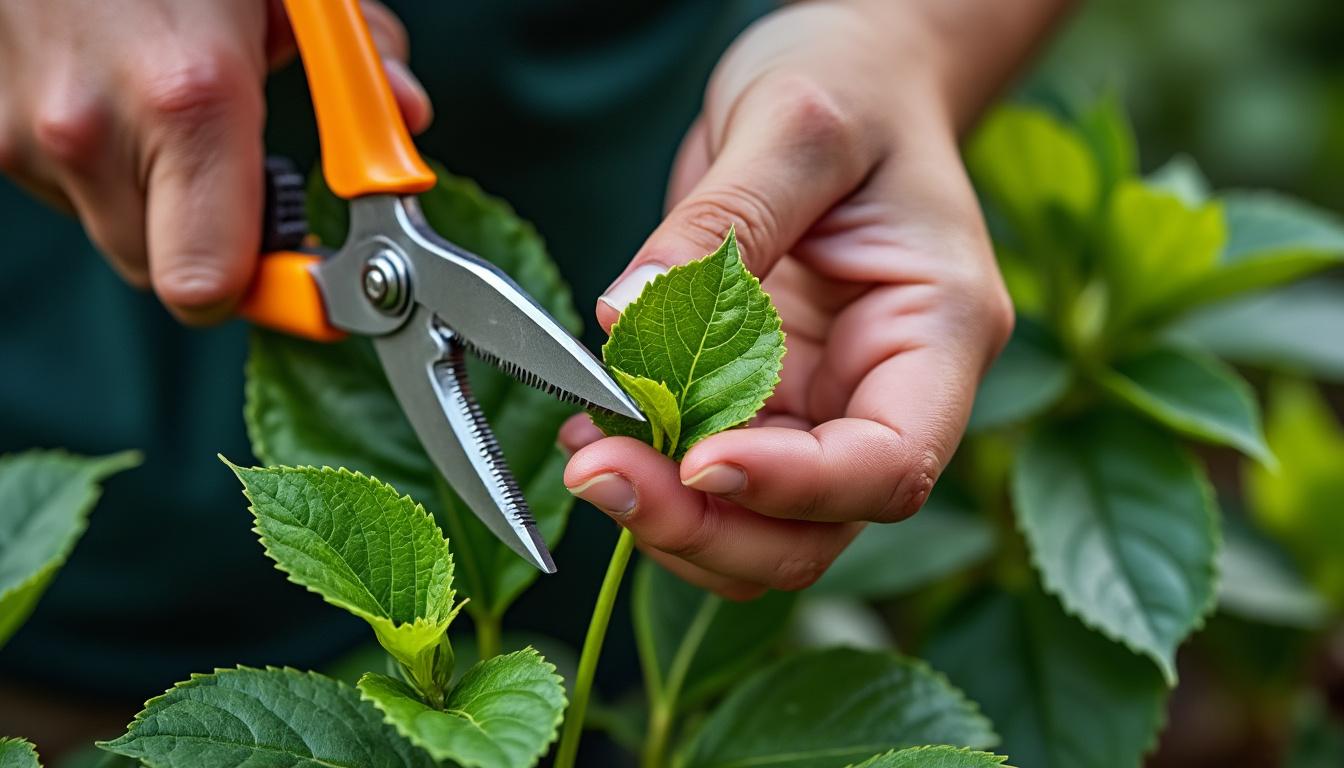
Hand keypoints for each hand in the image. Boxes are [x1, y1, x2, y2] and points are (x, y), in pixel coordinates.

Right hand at [0, 0, 428, 322]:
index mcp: (190, 100)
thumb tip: (407, 119)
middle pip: (169, 277)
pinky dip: (105, 168)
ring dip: (158, 203)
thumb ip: (361, 58)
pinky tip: (122, 99)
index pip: (210, 287)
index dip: (267, 293)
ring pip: (117, 235)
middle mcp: (94, 129)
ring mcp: (27, 132)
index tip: (306, 279)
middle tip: (246, 188)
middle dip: (219, 248)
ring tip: (175, 115)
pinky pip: (68, 192)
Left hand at [561, 0, 1020, 599]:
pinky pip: (710, 478)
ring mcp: (823, 406)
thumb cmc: (855, 84)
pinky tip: (596, 429)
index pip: (889, 463)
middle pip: (816, 529)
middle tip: (599, 474)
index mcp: (939, 332)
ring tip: (587, 453)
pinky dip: (651, 479)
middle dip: (708, 526)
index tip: (699, 460)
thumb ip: (718, 225)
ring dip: (671, 519)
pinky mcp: (764, 401)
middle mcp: (888, 392)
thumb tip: (626, 316)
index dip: (795, 485)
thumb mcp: (794, 126)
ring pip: (760, 531)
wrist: (851, 76)